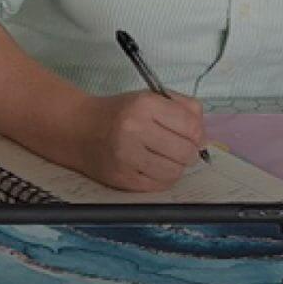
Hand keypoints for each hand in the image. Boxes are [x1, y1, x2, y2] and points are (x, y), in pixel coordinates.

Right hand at [68, 91, 205, 191]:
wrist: (78, 129)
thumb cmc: (120, 113)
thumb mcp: (150, 97)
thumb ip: (184, 108)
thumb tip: (204, 136)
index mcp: (145, 105)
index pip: (191, 126)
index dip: (198, 134)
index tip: (193, 136)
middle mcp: (134, 130)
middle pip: (186, 152)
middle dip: (189, 153)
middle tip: (180, 149)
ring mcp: (126, 157)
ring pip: (175, 172)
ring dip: (176, 167)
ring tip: (166, 158)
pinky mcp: (122, 178)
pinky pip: (158, 185)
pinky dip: (162, 178)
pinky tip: (154, 167)